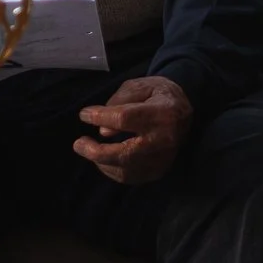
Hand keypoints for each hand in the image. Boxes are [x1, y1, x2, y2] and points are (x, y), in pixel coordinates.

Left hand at [74, 76, 192, 183]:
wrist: (184, 111)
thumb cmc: (158, 94)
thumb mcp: (140, 85)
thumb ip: (120, 102)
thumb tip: (103, 130)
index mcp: (163, 113)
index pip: (125, 119)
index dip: (101, 117)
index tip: (84, 114)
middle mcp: (165, 140)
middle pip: (126, 153)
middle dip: (97, 152)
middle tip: (78, 144)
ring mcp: (163, 159)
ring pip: (126, 169)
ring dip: (101, 162)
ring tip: (87, 148)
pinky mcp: (159, 170)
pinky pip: (130, 177)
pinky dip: (111, 170)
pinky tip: (101, 159)